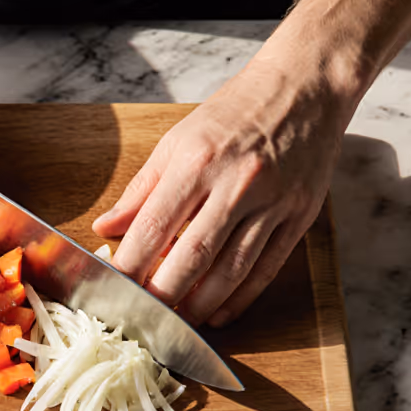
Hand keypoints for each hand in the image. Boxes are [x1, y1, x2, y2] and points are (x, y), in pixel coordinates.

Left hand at [93, 57, 350, 326]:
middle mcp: (236, 184)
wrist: (306, 86)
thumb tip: (105, 228)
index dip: (129, 266)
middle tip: (143, 320)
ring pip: (232, 271)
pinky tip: (221, 314)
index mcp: (196, 162)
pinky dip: (241, 299)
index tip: (112, 290)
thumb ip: (141, 190)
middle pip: (192, 258)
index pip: (153, 227)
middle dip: (163, 297)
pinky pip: (267, 269)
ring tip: (178, 324)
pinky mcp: (299, 216)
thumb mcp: (178, 140)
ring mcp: (272, 203)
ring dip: (201, 306)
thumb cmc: (235, 112)